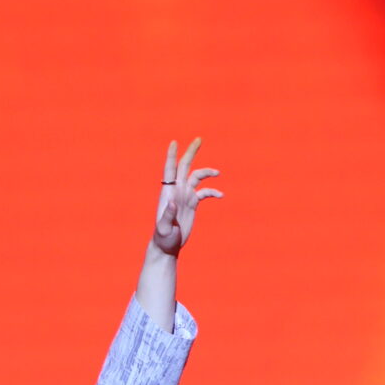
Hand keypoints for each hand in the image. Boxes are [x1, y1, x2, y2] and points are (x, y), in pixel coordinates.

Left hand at [151, 137, 222, 256]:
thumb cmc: (163, 238)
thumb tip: (173, 203)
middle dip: (191, 152)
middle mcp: (177, 191)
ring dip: (207, 172)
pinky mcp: (192, 203)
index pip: (169, 169)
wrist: (168, 246)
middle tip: (199, 138)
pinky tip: (220, 196)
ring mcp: (185, 196)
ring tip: (217, 173)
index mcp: (169, 193)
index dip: (171, 155)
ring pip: (197, 177)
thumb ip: (167, 215)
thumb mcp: (164, 228)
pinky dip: (212, 191)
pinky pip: (204, 192)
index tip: (174, 142)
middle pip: (184, 166)